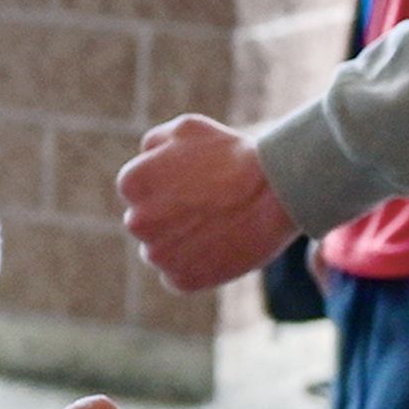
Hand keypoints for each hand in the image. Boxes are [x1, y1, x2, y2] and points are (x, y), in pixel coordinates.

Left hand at [117, 117, 295, 292]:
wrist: (275, 193)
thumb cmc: (233, 155)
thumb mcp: (188, 128)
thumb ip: (155, 142)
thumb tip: (144, 157)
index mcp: (132, 183)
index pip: (136, 190)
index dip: (165, 186)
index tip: (191, 183)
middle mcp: (137, 222)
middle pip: (146, 222)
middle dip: (168, 215)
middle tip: (206, 206)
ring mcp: (159, 255)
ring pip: (161, 251)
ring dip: (180, 243)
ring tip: (216, 226)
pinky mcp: (182, 280)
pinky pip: (179, 275)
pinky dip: (196, 267)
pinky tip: (219, 247)